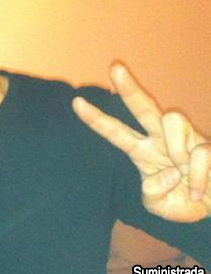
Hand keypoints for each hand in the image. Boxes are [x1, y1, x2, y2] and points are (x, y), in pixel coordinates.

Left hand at [72, 63, 210, 222]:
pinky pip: (199, 153)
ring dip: (176, 149)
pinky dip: (197, 177)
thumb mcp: (158, 206)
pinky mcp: (207, 145)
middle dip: (129, 88)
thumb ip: (153, 194)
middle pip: (142, 107)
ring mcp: (185, 138)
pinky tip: (198, 191)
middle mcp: (160, 139)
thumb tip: (169, 172)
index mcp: (141, 151)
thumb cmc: (182, 202)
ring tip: (182, 174)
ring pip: (172, 119)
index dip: (95, 119)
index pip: (114, 132)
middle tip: (115, 67)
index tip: (75, 102)